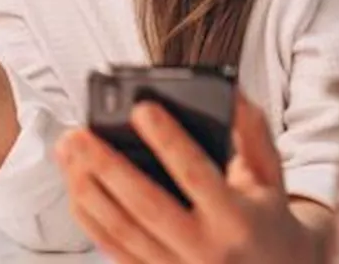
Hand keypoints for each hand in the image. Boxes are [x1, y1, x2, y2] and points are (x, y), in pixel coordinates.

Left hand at [55, 92, 324, 263]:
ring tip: (68, 152)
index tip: (142, 109)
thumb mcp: (270, 174)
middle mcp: (204, 248)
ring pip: (121, 229)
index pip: (196, 174)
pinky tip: (74, 186)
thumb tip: (230, 90)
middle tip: (79, 134)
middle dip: (107, 166)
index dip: (168, 141)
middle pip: (146, 205)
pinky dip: (89, 217)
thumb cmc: (266, 217)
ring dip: (88, 188)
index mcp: (236, 218)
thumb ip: (251, 131)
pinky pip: (113, 248)